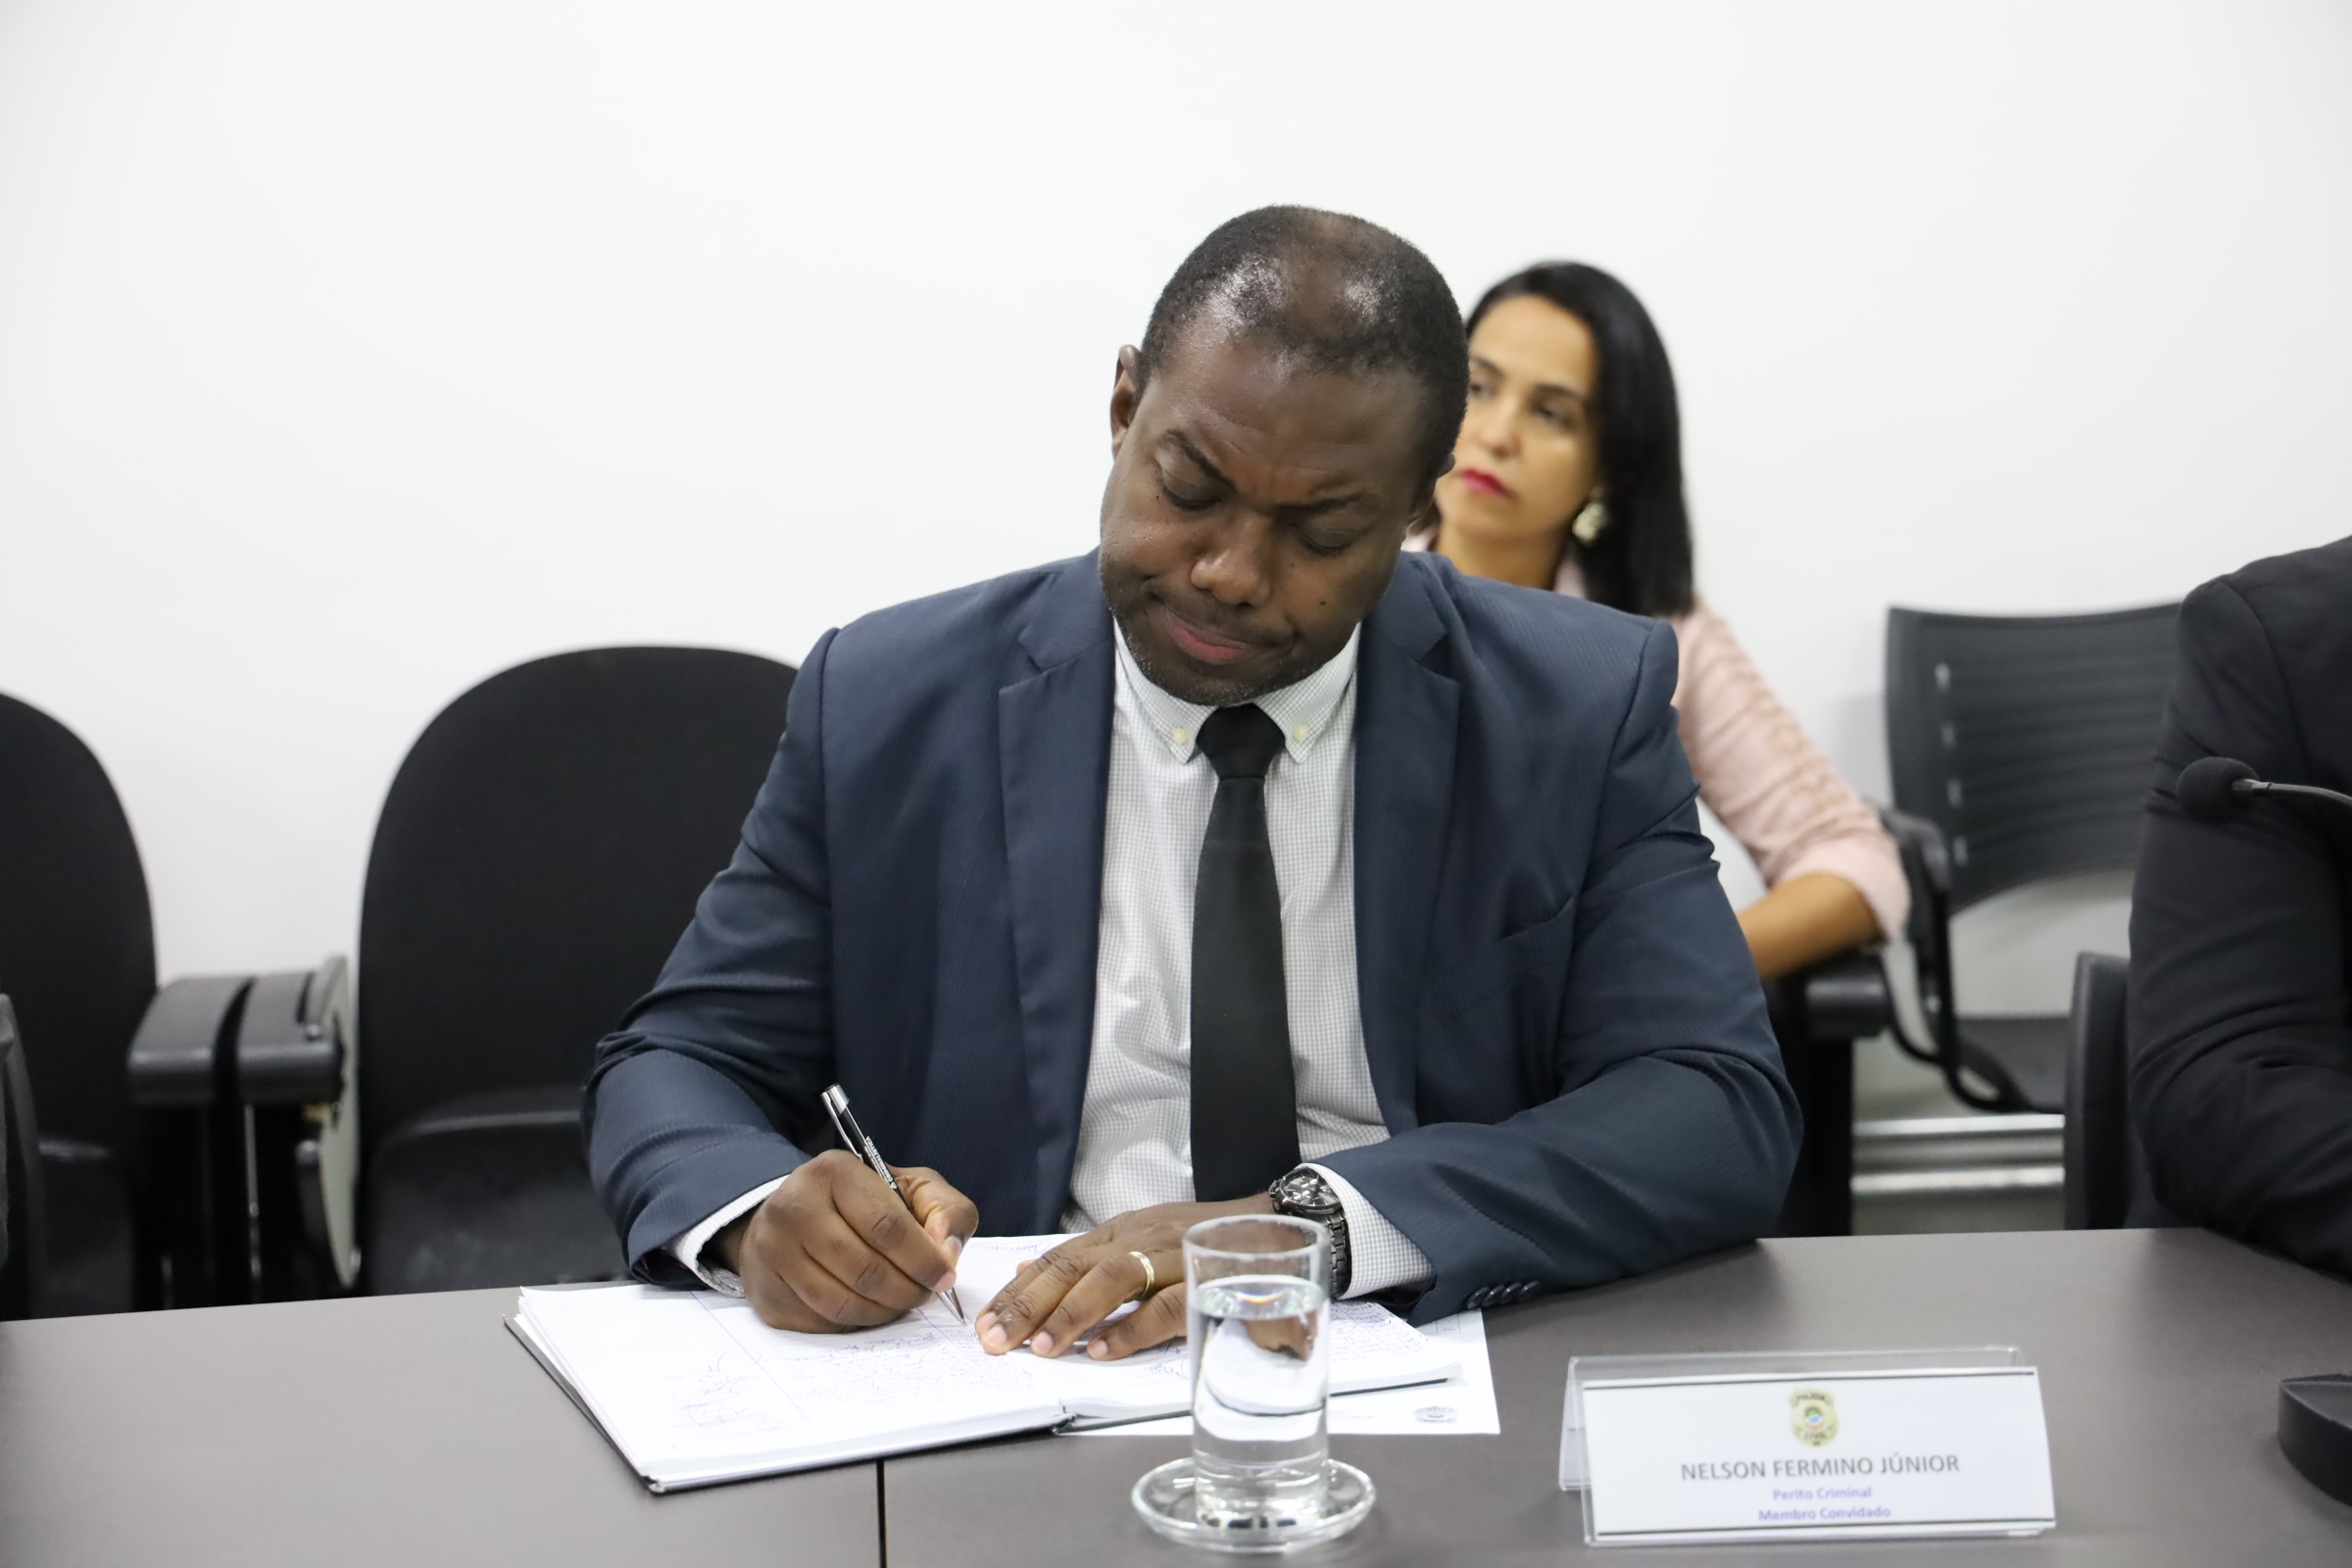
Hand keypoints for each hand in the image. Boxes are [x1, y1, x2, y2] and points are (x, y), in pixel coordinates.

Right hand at [716, 1150, 976, 1331]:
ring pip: (842, 1302)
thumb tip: (947, 1252)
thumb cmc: (863, 1203)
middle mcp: (794, 1207)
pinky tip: (872, 1307)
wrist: (794, 1216)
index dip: (924, 1259)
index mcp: (834, 1172)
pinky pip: (822, 1322)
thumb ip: (945, 1210)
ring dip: (886, 1312)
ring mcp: (773, 1252)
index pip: (886, 1226)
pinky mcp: (767, 1292)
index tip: (945, 1276)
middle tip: (927, 1294)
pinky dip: (857, 1322)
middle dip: (908, 1291)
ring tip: (904, 1302)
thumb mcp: (911, 1187)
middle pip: (865, 1270)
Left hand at [975, 1195, 1272, 1361]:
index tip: (985, 1324)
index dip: (1018, 1292)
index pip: (1057, 1260)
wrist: (1279, 1223)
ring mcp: (1172, 1257)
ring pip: (1113, 1280)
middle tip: (996, 1340)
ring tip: (1041, 1347)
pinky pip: (1165, 1304)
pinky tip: (1103, 1350)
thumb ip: (1086, 1261)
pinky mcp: (1206, 1280)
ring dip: (1073, 1315)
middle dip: (1029, 1305)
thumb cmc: (1204, 1240)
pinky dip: (1132, 1329)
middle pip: (1073, 1267)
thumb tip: (1024, 1273)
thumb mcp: (1140, 1240)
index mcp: (1120, 1234)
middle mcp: (1140, 1239)